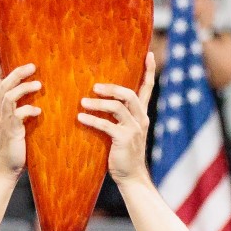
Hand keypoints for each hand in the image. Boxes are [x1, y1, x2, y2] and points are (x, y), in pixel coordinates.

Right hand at [0, 46, 40, 176]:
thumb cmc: (16, 146)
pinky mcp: (11, 131)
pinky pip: (18, 115)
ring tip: (38, 85)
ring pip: (9, 96)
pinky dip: (28, 111)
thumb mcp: (18, 124)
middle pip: (4, 84)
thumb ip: (22, 110)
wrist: (6, 168)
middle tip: (32, 65)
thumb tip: (39, 99)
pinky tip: (38, 112)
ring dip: (24, 88)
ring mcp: (3, 120)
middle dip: (17, 72)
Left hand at [77, 51, 155, 184]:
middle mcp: (141, 119)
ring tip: (82, 102)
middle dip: (112, 88)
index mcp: (142, 114)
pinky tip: (80, 118)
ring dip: (98, 104)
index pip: (148, 88)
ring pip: (118, 108)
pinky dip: (92, 120)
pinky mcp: (124, 140)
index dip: (150, 71)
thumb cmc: (123, 153)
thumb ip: (117, 116)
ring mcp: (134, 130)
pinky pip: (107, 125)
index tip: (150, 54)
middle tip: (94, 87)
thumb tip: (98, 100)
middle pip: (130, 94)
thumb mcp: (124, 131)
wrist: (131, 176)